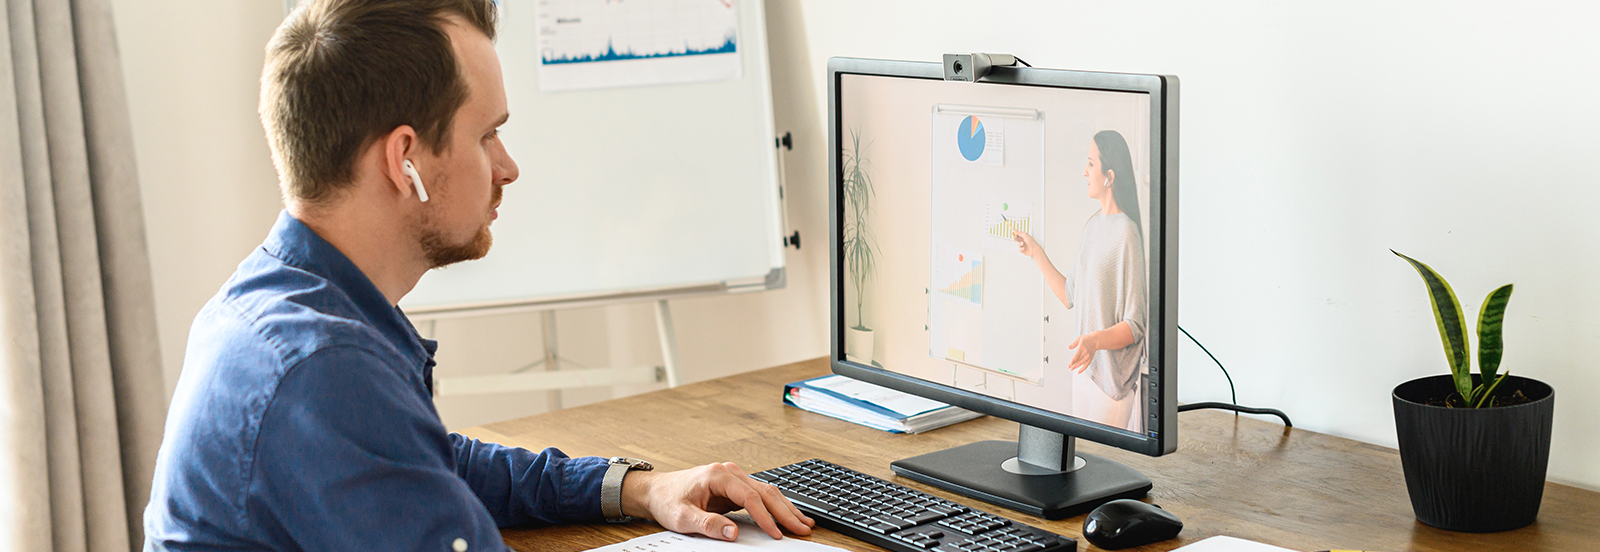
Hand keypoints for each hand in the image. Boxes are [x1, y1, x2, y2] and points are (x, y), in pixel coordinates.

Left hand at [621, 462, 813, 540]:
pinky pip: (761, 497)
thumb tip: (733, 533)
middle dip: (786, 512)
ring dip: (785, 508)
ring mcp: (734, 478)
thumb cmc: (668, 500)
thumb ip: (708, 524)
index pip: (750, 497)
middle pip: (765, 492)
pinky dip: (776, 507)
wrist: (657, 490)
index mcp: (718, 475)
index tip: (776, 534)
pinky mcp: (735, 488)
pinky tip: (788, 516)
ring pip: (767, 492)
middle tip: (803, 529)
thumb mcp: (682, 517)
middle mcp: (730, 473)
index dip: (765, 517)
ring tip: (803, 524)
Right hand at [1013, 230, 1039, 257]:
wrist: (1034, 249)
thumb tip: (1016, 230)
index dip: (1015, 234)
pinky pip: (1019, 249)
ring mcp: (1023, 245)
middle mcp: (1024, 241)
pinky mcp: (1023, 250)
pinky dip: (1021, 248)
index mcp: (1025, 237)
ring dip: (1020, 244)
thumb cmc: (1031, 242)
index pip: (1019, 234)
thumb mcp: (1025, 235)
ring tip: (1023, 244)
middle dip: (1016, 238)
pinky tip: (1024, 248)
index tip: (1013, 233)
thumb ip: (1020, 233)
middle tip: (1015, 237)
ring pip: (1018, 244)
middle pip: (1017, 239)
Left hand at [1067, 332, 1098, 373]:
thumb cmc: (1086, 339)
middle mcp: (1085, 353)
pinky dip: (1083, 369)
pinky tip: (1078, 372)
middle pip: (1078, 361)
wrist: (1096, 340)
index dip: (1072, 362)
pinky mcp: (1090, 358)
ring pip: (1081, 364)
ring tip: (1071, 369)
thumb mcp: (1079, 338)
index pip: (1076, 357)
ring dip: (1076, 367)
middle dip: (1073, 365)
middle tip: (1068, 367)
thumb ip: (1074, 344)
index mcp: (1081, 348)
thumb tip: (1069, 347)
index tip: (1069, 365)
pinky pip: (1086, 365)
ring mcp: (1088, 356)